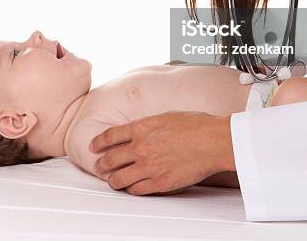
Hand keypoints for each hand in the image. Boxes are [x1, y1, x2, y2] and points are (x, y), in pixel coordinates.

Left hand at [89, 111, 234, 195]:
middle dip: (101, 164)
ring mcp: (148, 167)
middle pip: (110, 159)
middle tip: (99, 166)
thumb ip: (149, 125)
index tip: (94, 146)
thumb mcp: (166, 116)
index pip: (110, 135)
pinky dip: (131, 189)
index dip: (99, 142)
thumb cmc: (195, 125)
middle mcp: (140, 147)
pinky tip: (131, 188)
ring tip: (113, 181)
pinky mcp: (159, 183)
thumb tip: (141, 130)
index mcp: (141, 127)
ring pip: (119, 178)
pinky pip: (136, 190)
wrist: (211, 141)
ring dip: (113, 180)